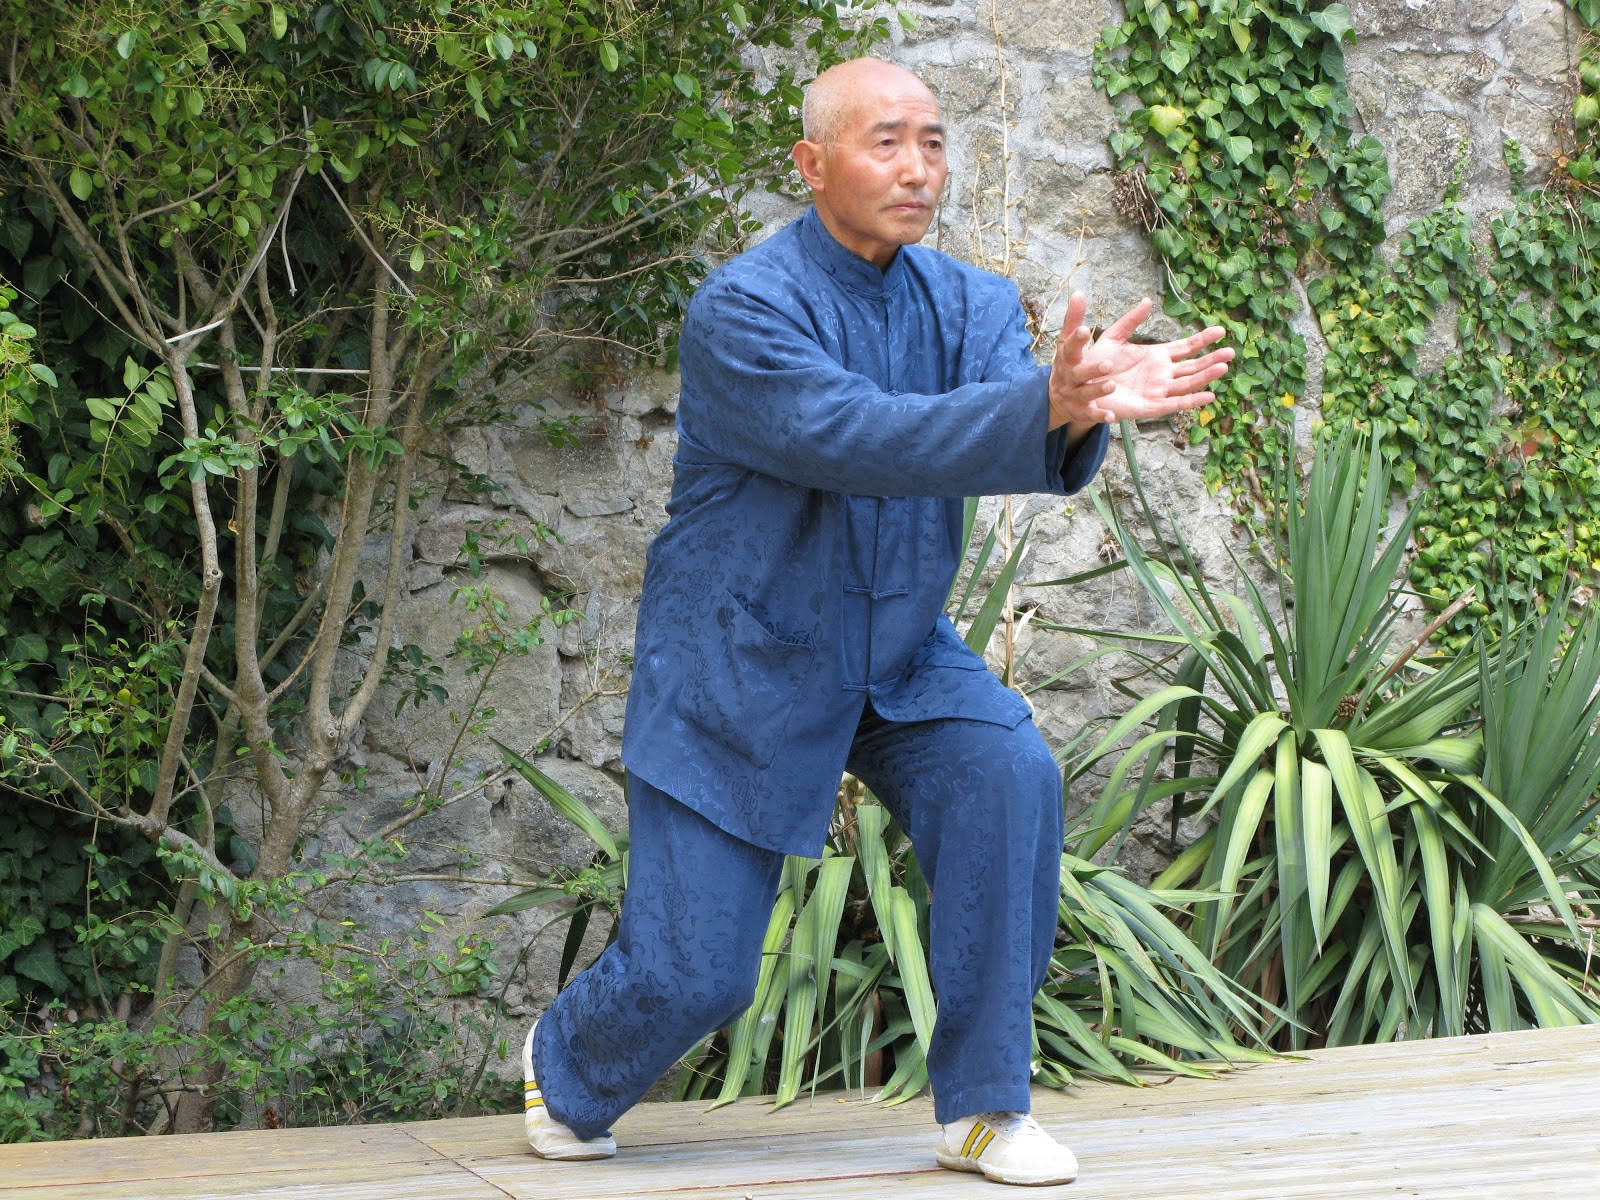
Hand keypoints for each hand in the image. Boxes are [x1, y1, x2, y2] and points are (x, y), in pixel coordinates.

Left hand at [1047, 293, 1232, 430]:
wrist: (1079, 387)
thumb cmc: (1096, 363)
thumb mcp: (1113, 337)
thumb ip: (1130, 321)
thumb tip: (1148, 301)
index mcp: (1156, 356)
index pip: (1185, 347)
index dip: (1203, 340)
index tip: (1220, 330)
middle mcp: (1161, 374)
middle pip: (1193, 366)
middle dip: (1212, 359)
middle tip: (1231, 351)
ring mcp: (1157, 390)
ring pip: (1187, 384)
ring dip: (1205, 377)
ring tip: (1223, 367)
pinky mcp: (1148, 407)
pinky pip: (1173, 404)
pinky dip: (1191, 401)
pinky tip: (1208, 396)